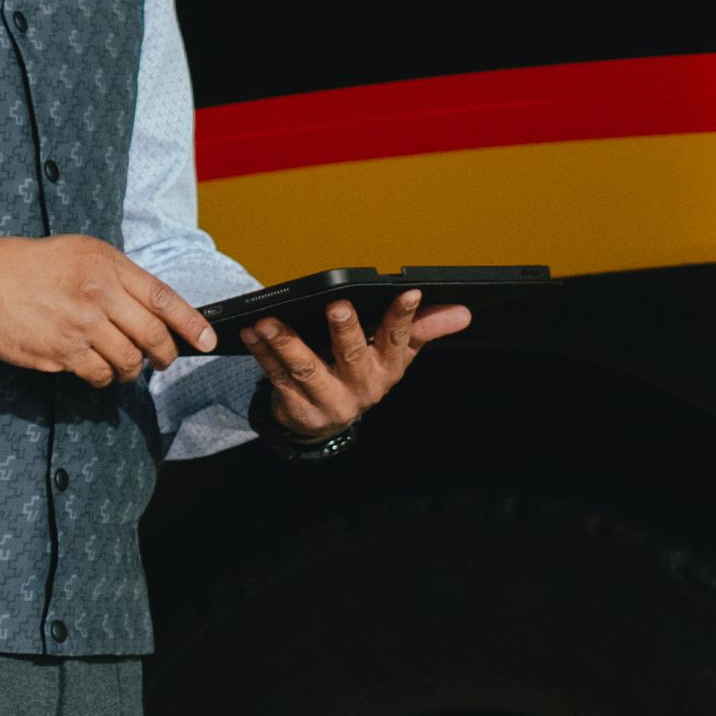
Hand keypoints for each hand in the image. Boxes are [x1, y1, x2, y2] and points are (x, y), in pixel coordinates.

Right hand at [0, 233, 209, 384]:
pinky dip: (103, 377)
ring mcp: (79, 328)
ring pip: (127, 362)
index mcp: (106, 266)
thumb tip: (153, 306)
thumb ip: (118, 276)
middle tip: (165, 360)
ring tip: (125, 365)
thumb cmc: (28, 265)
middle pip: (151, 337)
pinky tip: (95, 367)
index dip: (192, 324)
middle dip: (166, 355)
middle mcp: (98, 297)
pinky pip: (98, 375)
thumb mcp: (80, 252)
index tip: (208, 340)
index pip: (163, 298)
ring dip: (132, 370)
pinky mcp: (61, 354)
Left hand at [246, 282, 466, 442]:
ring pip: (306, 369)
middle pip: (352, 356)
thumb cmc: (363, 375)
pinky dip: (262, 353)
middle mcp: (361, 387)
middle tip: (337, 304)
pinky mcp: (297, 407)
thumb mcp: (396, 355)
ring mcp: (328, 400)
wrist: (326, 422)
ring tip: (270, 320)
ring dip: (286, 343)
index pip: (399, 340)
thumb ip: (425, 329)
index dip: (405, 317)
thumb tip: (463, 311)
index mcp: (387, 370)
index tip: (408, 292)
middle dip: (345, 330)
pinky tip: (252, 331)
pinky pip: (277, 377)